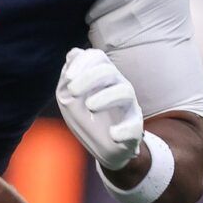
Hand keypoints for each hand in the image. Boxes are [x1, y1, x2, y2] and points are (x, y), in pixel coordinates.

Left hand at [55, 47, 144, 169]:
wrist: (103, 147)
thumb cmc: (85, 116)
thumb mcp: (69, 96)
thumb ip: (69, 76)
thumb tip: (73, 55)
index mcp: (102, 77)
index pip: (97, 57)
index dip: (82, 62)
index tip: (68, 78)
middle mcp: (118, 86)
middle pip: (108, 70)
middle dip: (87, 78)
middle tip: (72, 92)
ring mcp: (129, 106)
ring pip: (124, 91)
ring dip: (105, 97)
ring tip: (90, 107)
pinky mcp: (134, 127)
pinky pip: (134, 126)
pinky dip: (123, 130)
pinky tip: (113, 134)